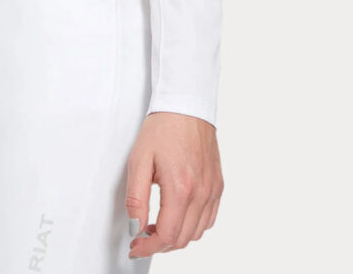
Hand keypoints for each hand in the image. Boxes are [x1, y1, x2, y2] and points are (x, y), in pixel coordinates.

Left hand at [126, 112, 223, 258]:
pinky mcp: (218, 185)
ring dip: (176, 236)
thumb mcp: (139, 160)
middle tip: (142, 237)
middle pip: (182, 239)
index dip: (148, 247)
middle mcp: (201, 193)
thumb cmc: (162, 128)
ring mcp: (212, 190)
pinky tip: (178, 215)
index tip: (135, 247)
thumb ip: (136, 199)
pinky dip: (193, 225)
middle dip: (159, 245)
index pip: (166, 236)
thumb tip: (135, 227)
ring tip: (157, 225)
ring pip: (196, 233)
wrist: (186, 106)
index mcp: (181, 188)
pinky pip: (208, 219)